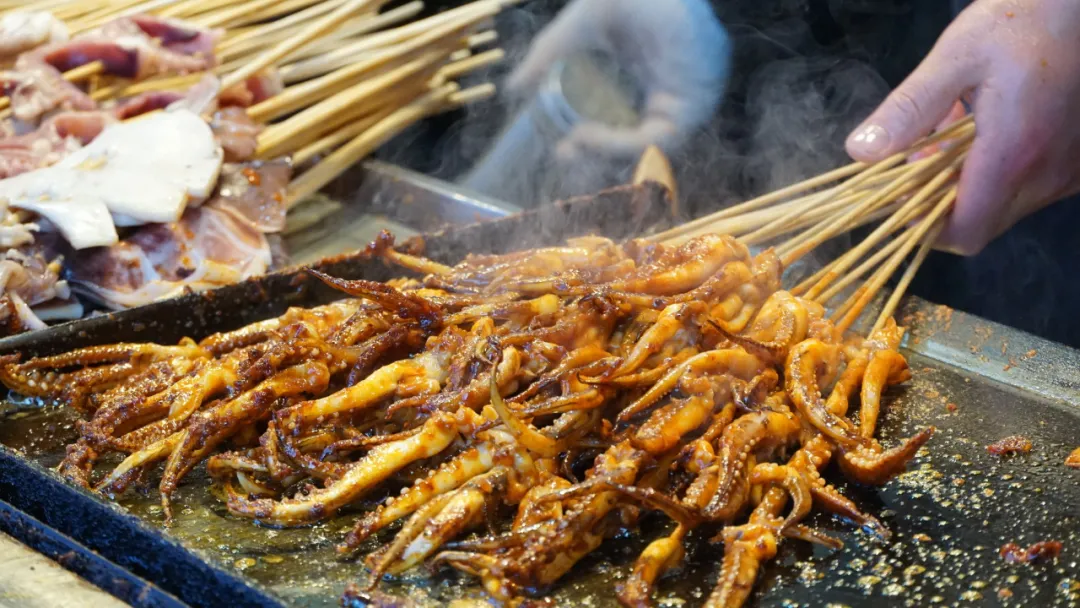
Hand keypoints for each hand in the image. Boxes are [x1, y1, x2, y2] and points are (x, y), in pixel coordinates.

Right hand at [507, 0, 730, 162]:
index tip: (561, 150)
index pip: (623, 127)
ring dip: (604, 155)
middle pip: (635, 145)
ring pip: (645, 150)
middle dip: (597, 159)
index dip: (592, 145)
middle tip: (564, 157)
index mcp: (646, 81)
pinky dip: (620, 145)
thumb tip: (514, 88)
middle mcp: (667, 96)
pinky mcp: (696, 104)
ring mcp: (684, 102)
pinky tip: (587, 135)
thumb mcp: (579, 29)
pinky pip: (658, 140)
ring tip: (573, 144)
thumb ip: (547, 57)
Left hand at [845, 0, 1079, 254]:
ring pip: (1005, 205)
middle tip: (921, 154)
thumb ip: (908, 110)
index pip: (965, 232)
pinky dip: (999, 169)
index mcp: (1015, 154)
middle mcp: (1049, 174)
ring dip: (968, 182)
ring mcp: (1070, 171)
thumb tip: (861, 152)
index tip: (900, 197)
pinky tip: (988, 128)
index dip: (925, 227)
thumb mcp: (955, 58)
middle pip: (982, 222)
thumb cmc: (1020, 21)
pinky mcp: (1079, 163)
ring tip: (952, 131)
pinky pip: (1031, 186)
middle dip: (941, 200)